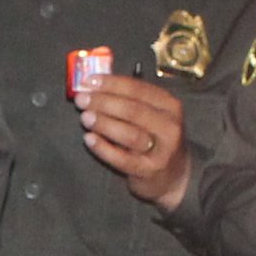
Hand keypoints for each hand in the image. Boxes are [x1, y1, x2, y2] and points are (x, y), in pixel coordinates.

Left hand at [78, 79, 194, 208]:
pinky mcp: (149, 170)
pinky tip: (89, 139)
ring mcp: (162, 150)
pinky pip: (122, 159)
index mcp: (168, 105)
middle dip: (103, 102)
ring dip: (104, 123)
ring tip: (85, 117)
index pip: (137, 88)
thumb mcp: (150, 114)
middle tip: (82, 99)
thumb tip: (93, 85)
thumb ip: (126, 99)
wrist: (173, 174)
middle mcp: (169, 126)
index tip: (88, 81)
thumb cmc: (154, 138)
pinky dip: (103, 148)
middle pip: (133, 110)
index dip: (111, 83)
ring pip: (130, 134)